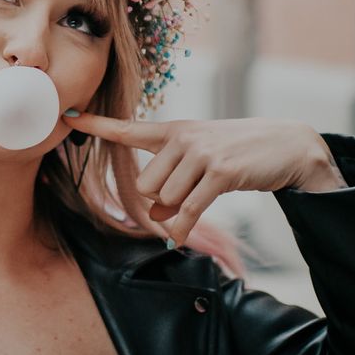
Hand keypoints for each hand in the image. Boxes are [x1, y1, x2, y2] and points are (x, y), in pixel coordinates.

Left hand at [61, 112, 346, 247]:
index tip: (68, 115)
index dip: (96, 124)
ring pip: (165, 199)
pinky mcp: (220, 172)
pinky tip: (180, 239)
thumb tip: (158, 218)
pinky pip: (188, 210)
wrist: (287, 145)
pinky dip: (182, 228)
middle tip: (186, 196)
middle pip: (145, 186)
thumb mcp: (199, 161)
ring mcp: (201, 154)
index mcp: (173, 131)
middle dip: (160, 201)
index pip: (127, 129)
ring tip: (201, 198)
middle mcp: (182, 138)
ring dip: (178, 211)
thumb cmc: (235, 153)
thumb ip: (171, 184)